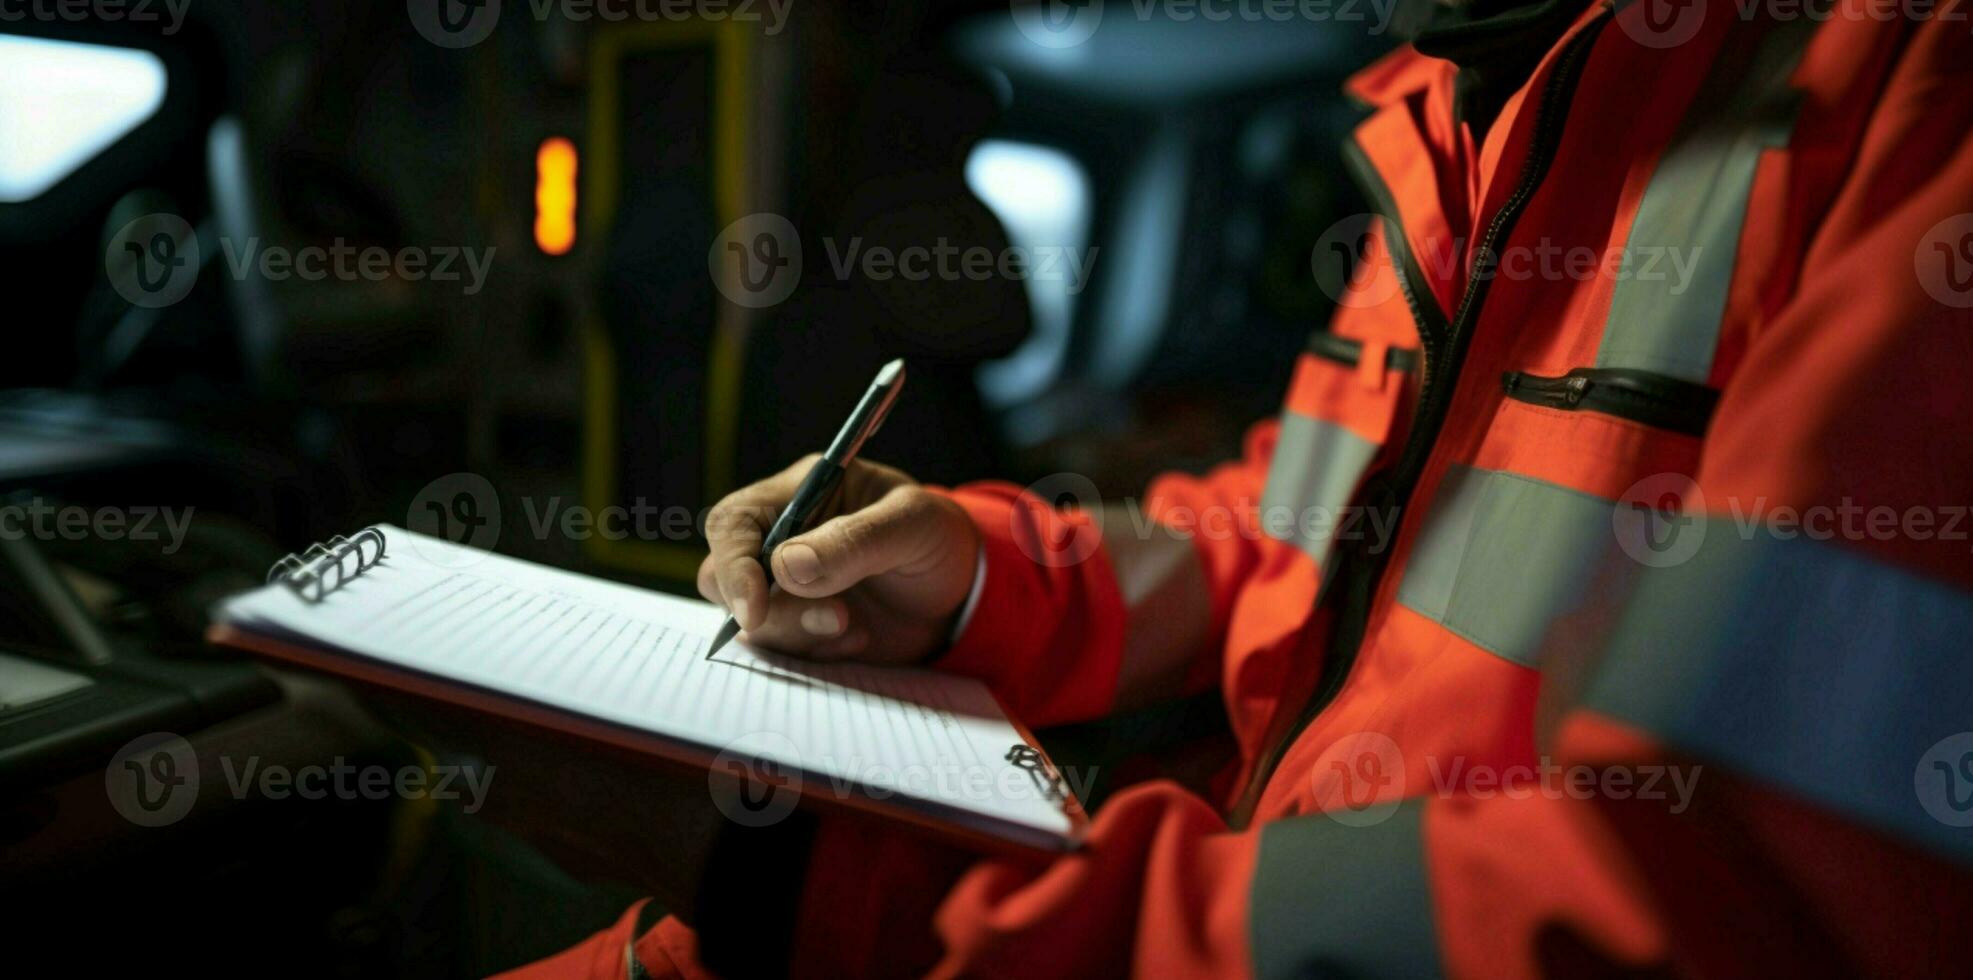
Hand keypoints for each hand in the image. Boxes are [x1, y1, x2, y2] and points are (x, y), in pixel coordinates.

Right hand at [698, 456, 980, 664]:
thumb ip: (854, 541)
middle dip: (765, 609)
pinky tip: (860, 638)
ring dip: (799, 632)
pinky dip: (818, 652)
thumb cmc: (936, 538)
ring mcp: (788, 588)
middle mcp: (782, 540)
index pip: (734, 523)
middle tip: (834, 618)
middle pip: (723, 576)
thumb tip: (786, 566)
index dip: (733, 564)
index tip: (755, 608)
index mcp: (799, 494)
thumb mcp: (912, 524)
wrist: (963, 590)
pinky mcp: (802, 627)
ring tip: (854, 626)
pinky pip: (784, 650)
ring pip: (753, 621)